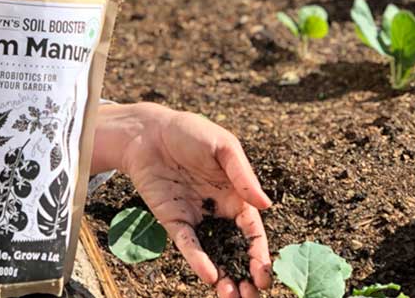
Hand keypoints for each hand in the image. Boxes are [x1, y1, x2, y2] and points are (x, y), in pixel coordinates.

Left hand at [98, 103, 272, 297]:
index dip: (260, 254)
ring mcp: (196, 218)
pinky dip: (198, 260)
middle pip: (236, 251)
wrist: (148, 132)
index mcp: (236, 196)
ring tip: (230, 295)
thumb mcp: (222, 146)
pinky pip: (188, 244)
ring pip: (214, 255)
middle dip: (245, 276)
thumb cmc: (190, 132)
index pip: (253, 232)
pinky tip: (208, 274)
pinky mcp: (174, 220)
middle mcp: (218, 212)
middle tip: (251, 296)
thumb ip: (242, 174)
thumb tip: (265, 204)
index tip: (264, 274)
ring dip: (224, 277)